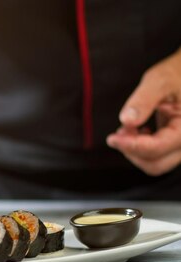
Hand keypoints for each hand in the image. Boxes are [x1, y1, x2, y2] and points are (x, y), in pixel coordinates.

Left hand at [107, 48, 180, 175]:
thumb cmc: (179, 73)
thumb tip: (127, 121)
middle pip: (155, 164)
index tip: (111, 138)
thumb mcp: (160, 80)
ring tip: (128, 129)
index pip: (156, 148)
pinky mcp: (176, 144)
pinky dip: (142, 147)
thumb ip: (144, 100)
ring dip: (135, 150)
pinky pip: (158, 156)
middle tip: (118, 134)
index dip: (130, 145)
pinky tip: (138, 131)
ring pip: (155, 163)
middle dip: (132, 151)